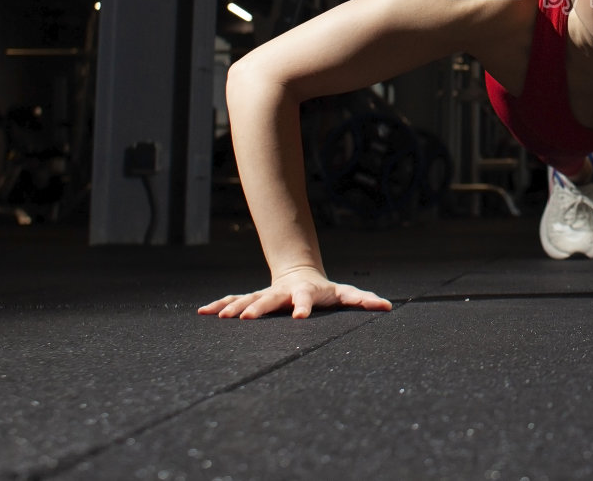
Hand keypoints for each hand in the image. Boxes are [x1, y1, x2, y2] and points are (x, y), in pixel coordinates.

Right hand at [198, 267, 393, 318]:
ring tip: (220, 316)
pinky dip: (220, 305)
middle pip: (270, 299)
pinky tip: (204, 312)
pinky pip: (234, 301)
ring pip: (249, 299)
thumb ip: (364, 299)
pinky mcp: (253, 298)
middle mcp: (283, 292)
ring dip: (235, 307)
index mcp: (306, 292)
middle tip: (247, 318)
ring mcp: (267, 294)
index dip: (302, 307)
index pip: (305, 299)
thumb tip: (388, 306)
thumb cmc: (327, 291)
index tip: (298, 318)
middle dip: (258, 308)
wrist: (300, 273)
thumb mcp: (346, 294)